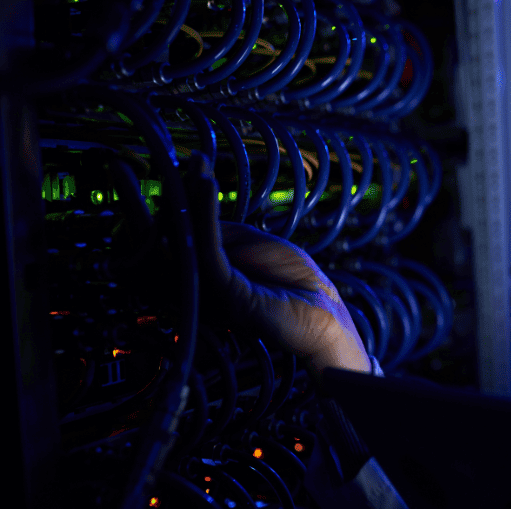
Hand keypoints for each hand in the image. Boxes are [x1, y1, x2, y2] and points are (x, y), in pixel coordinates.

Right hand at [186, 153, 370, 375]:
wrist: (325, 318)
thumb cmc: (296, 284)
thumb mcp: (257, 246)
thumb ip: (224, 233)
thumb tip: (195, 211)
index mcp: (207, 276)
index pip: (182, 237)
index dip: (179, 202)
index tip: (187, 164)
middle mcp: (201, 286)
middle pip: (171, 241)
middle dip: (166, 201)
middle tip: (162, 165)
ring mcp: (212, 293)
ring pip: (184, 243)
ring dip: (184, 200)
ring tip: (191, 167)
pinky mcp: (229, 295)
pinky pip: (209, 251)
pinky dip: (204, 215)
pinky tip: (204, 186)